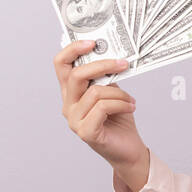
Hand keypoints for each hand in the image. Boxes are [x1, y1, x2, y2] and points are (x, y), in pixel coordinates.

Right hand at [53, 41, 148, 174]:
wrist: (127, 149)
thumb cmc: (119, 119)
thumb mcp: (112, 91)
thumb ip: (105, 76)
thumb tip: (111, 54)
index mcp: (71, 92)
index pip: (61, 65)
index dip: (73, 50)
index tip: (93, 42)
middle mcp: (68, 105)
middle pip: (76, 75)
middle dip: (102, 66)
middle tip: (123, 64)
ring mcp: (74, 120)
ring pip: (95, 92)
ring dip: (119, 93)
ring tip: (130, 99)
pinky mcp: (85, 132)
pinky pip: (102, 108)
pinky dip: (121, 104)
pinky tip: (130, 107)